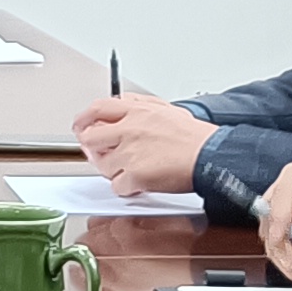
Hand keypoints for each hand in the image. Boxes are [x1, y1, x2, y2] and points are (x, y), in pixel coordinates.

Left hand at [74, 89, 217, 194]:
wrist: (210, 156)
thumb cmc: (194, 137)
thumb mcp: (166, 108)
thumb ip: (139, 104)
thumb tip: (120, 103)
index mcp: (136, 111)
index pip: (97, 108)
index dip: (84, 119)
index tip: (81, 126)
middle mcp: (129, 129)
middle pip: (91, 138)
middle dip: (92, 148)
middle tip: (100, 154)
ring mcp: (130, 153)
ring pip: (102, 164)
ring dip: (112, 169)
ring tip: (132, 168)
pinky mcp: (135, 175)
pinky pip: (117, 186)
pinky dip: (127, 187)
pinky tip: (140, 182)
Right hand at [253, 155, 291, 286]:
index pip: (289, 185)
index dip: (281, 211)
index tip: (282, 235)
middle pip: (271, 209)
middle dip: (281, 240)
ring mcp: (290, 206)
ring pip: (269, 232)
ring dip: (284, 256)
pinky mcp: (286, 228)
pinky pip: (274, 246)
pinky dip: (287, 262)